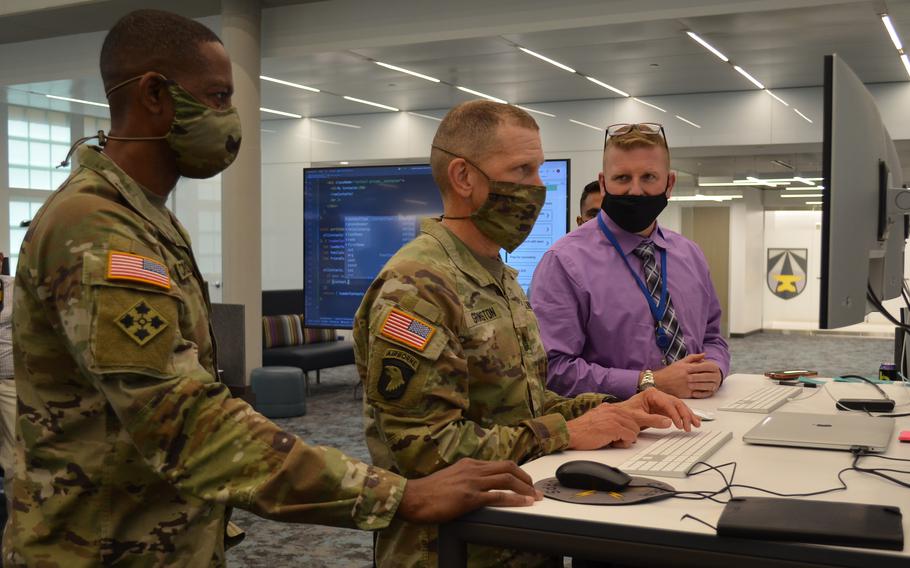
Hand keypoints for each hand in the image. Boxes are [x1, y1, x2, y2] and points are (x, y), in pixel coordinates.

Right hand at [397, 458, 539, 522]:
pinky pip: (497, 496)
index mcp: (468, 464)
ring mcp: (472, 482)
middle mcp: (472, 469)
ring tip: (534, 496)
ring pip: (506, 479)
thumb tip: (480, 486)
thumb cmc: (428, 492)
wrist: (413, 498)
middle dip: (525, 477)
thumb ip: (466, 478)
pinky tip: (524, 503)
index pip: (498, 463)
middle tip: (534, 488)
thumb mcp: (451, 478)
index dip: (515, 471)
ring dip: (524, 488)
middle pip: (507, 467)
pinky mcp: (469, 497)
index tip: (524, 480)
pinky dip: (514, 499)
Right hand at [566, 404, 672, 449]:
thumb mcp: (597, 420)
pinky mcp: (614, 427)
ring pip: (635, 430)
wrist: (569, 433)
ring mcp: (614, 418)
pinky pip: (630, 437)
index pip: (630, 415)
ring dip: (625, 439)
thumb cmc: (581, 431)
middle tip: (616, 439)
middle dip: (628, 434)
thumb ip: (610, 420)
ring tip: (611, 441)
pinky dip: (623, 443)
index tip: (631, 431)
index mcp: (609, 408)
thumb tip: (620, 429)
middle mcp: (613, 410)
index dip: (631, 426)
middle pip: (635, 423)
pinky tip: (611, 442)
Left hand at [617, 388, 700, 431]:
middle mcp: (659, 395)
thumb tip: (668, 422)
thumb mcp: (637, 417)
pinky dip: (685, 417)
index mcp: (651, 394)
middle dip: (685, 415)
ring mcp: (662, 402)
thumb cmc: (625, 413)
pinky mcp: (663, 409)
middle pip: (676, 403)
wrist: (620, 415)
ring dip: (689, 415)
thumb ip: (652, 420)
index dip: (675, 414)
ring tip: (696, 424)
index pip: (668, 403)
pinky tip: (693, 421)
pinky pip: (677, 412)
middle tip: (690, 426)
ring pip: (679, 406)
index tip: (679, 425)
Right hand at [653, 353, 722, 398]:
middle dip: (712, 377)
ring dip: (710, 385)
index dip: (711, 368)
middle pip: (704, 376)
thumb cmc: (670, 372)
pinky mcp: (686, 393)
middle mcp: (687, 376)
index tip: (715, 369)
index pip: (703, 367)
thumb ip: (693, 358)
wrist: (659, 382)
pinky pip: (699, 394)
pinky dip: (705, 393)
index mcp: (687, 368)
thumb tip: (704, 354)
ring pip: (703, 385)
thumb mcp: (681, 362)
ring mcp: (687, 385)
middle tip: (718, 377)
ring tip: (714, 384)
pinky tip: (708, 391)